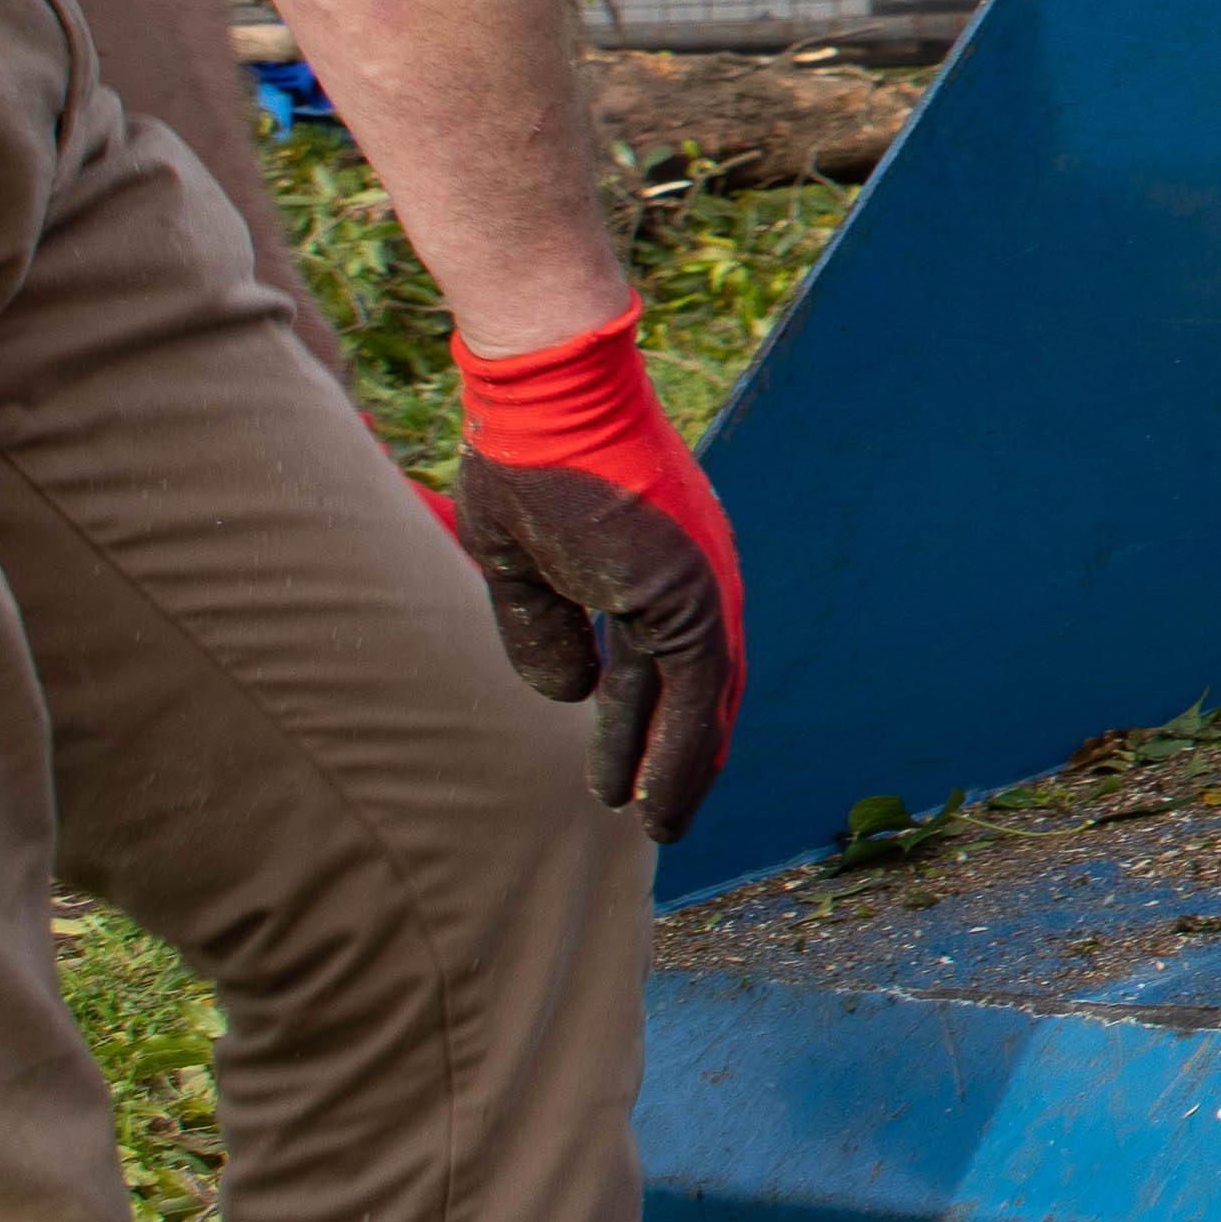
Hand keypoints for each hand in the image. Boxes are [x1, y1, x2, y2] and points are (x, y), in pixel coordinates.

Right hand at [449, 308, 746, 836]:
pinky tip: (659, 797)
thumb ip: (544, 630)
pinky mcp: (689, 593)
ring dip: (679, 767)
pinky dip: (684, 748)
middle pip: (692, 685)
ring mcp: (695, 585)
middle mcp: (688, 578)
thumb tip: (566, 695)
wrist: (546, 397)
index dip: (655, 715)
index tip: (637, 764)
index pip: (665, 658)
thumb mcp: (521, 566)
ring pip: (699, 699)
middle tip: (660, 811)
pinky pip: (695, 689)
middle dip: (676, 751)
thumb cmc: (527, 463)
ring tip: (661, 824)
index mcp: (654, 566)